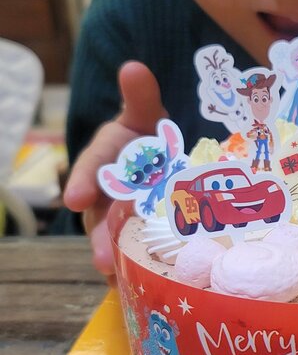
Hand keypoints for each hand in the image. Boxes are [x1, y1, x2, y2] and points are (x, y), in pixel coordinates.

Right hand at [63, 61, 167, 279]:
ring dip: (117, 259)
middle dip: (100, 236)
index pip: (90, 170)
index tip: (78, 199)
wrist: (162, 165)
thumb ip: (140, 98)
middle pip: (99, 217)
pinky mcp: (135, 237)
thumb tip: (134, 66)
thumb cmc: (147, 139)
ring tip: (121, 280)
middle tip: (102, 258)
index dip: (84, 183)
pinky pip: (132, 254)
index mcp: (105, 160)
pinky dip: (136, 270)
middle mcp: (105, 193)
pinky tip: (145, 288)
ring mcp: (119, 218)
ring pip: (114, 240)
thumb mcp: (146, 117)